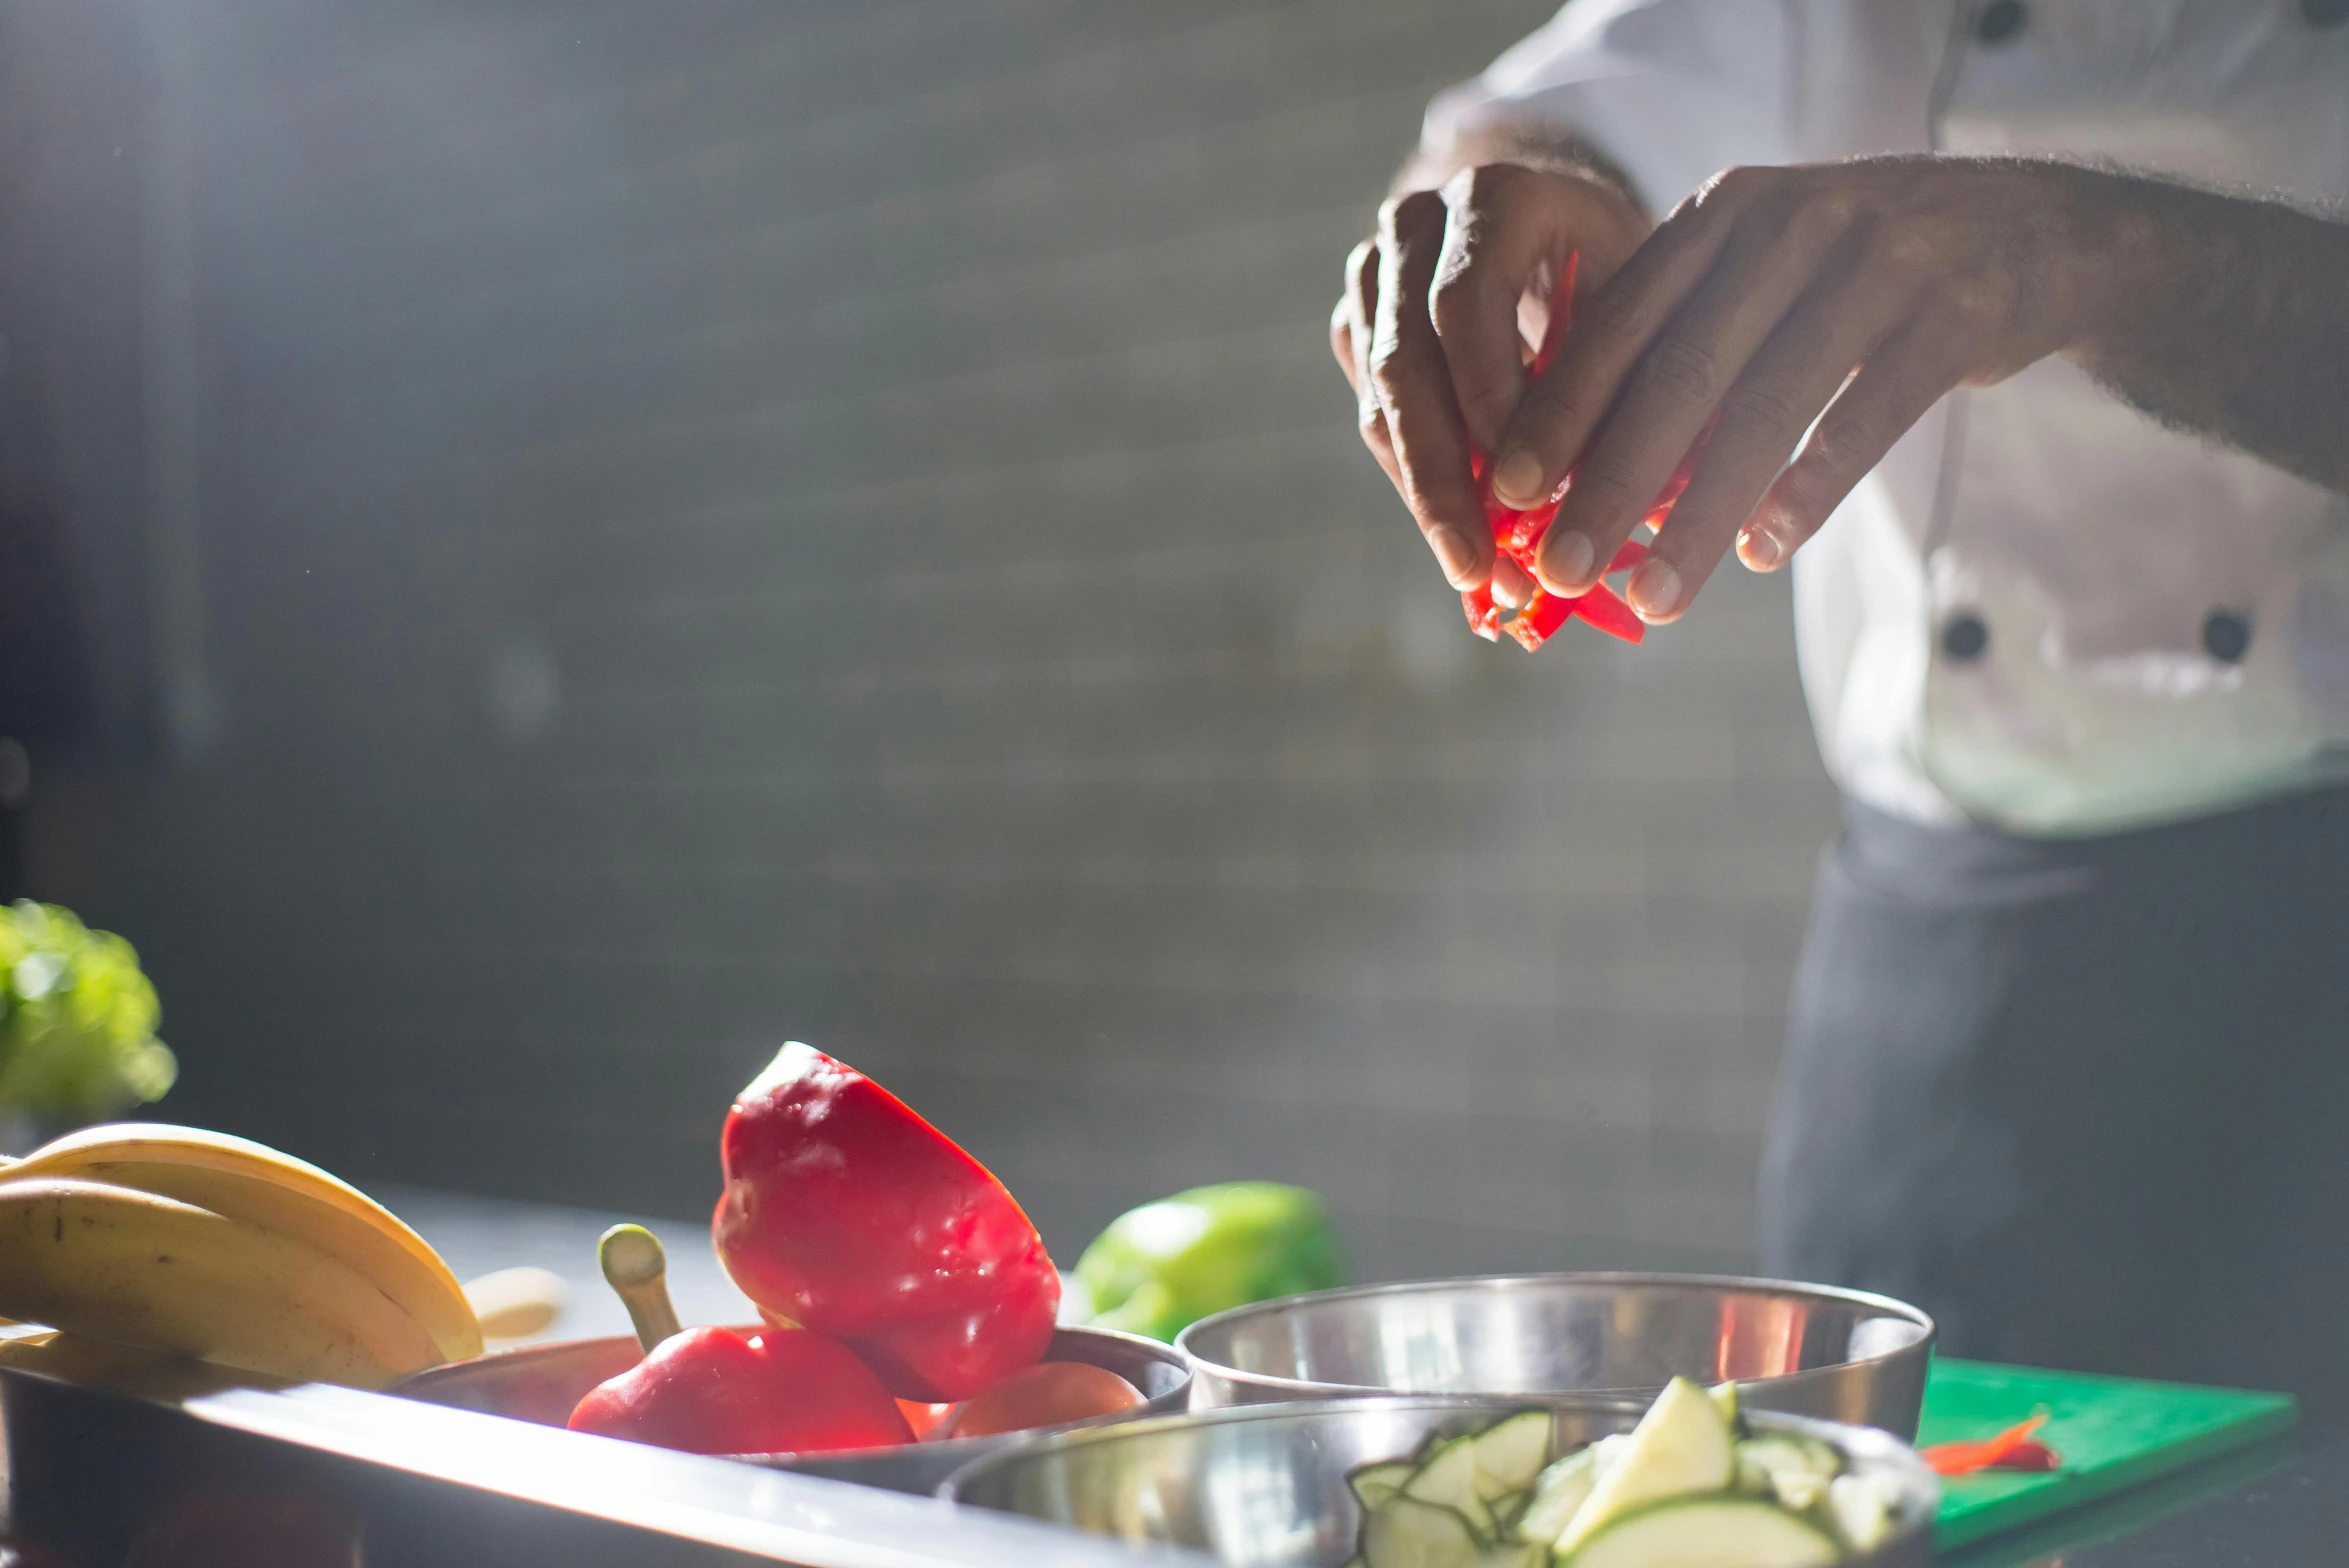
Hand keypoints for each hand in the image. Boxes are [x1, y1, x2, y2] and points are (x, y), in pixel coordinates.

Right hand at [1329, 164, 1649, 614]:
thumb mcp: (1647, 300)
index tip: (1524, 492)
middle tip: (1482, 566)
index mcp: (1495, 196)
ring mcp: (1374, 274)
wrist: (1559, 224)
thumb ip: (1629, 381)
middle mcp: (1418, 224)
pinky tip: (1461, 541)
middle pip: (1406, 363)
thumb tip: (1629, 503)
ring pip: (1380, 400)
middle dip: (1444, 477)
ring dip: (1426, 495)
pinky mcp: (1357, 324)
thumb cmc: (1623, 269)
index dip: (1487, 401)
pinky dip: (1416, 483)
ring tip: (1477, 574)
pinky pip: (1374, 417)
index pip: (1464, 305)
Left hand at [1490, 157, 2116, 620]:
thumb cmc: (1856, 275)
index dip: (1559, 411)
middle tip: (1561, 569)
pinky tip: (1761, 553)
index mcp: (1723, 215)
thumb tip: (1577, 480)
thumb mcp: (1762, 276)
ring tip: (1655, 595)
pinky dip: (1809, 491)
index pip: (1618, 322)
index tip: (1507, 494)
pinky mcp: (1955, 311)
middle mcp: (1790, 224)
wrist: (2030, 229)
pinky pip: (1867, 417)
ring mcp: (1879, 261)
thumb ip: (1681, 351)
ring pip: (1767, 407)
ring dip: (1701, 514)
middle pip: (1681, 372)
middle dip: (1612, 482)